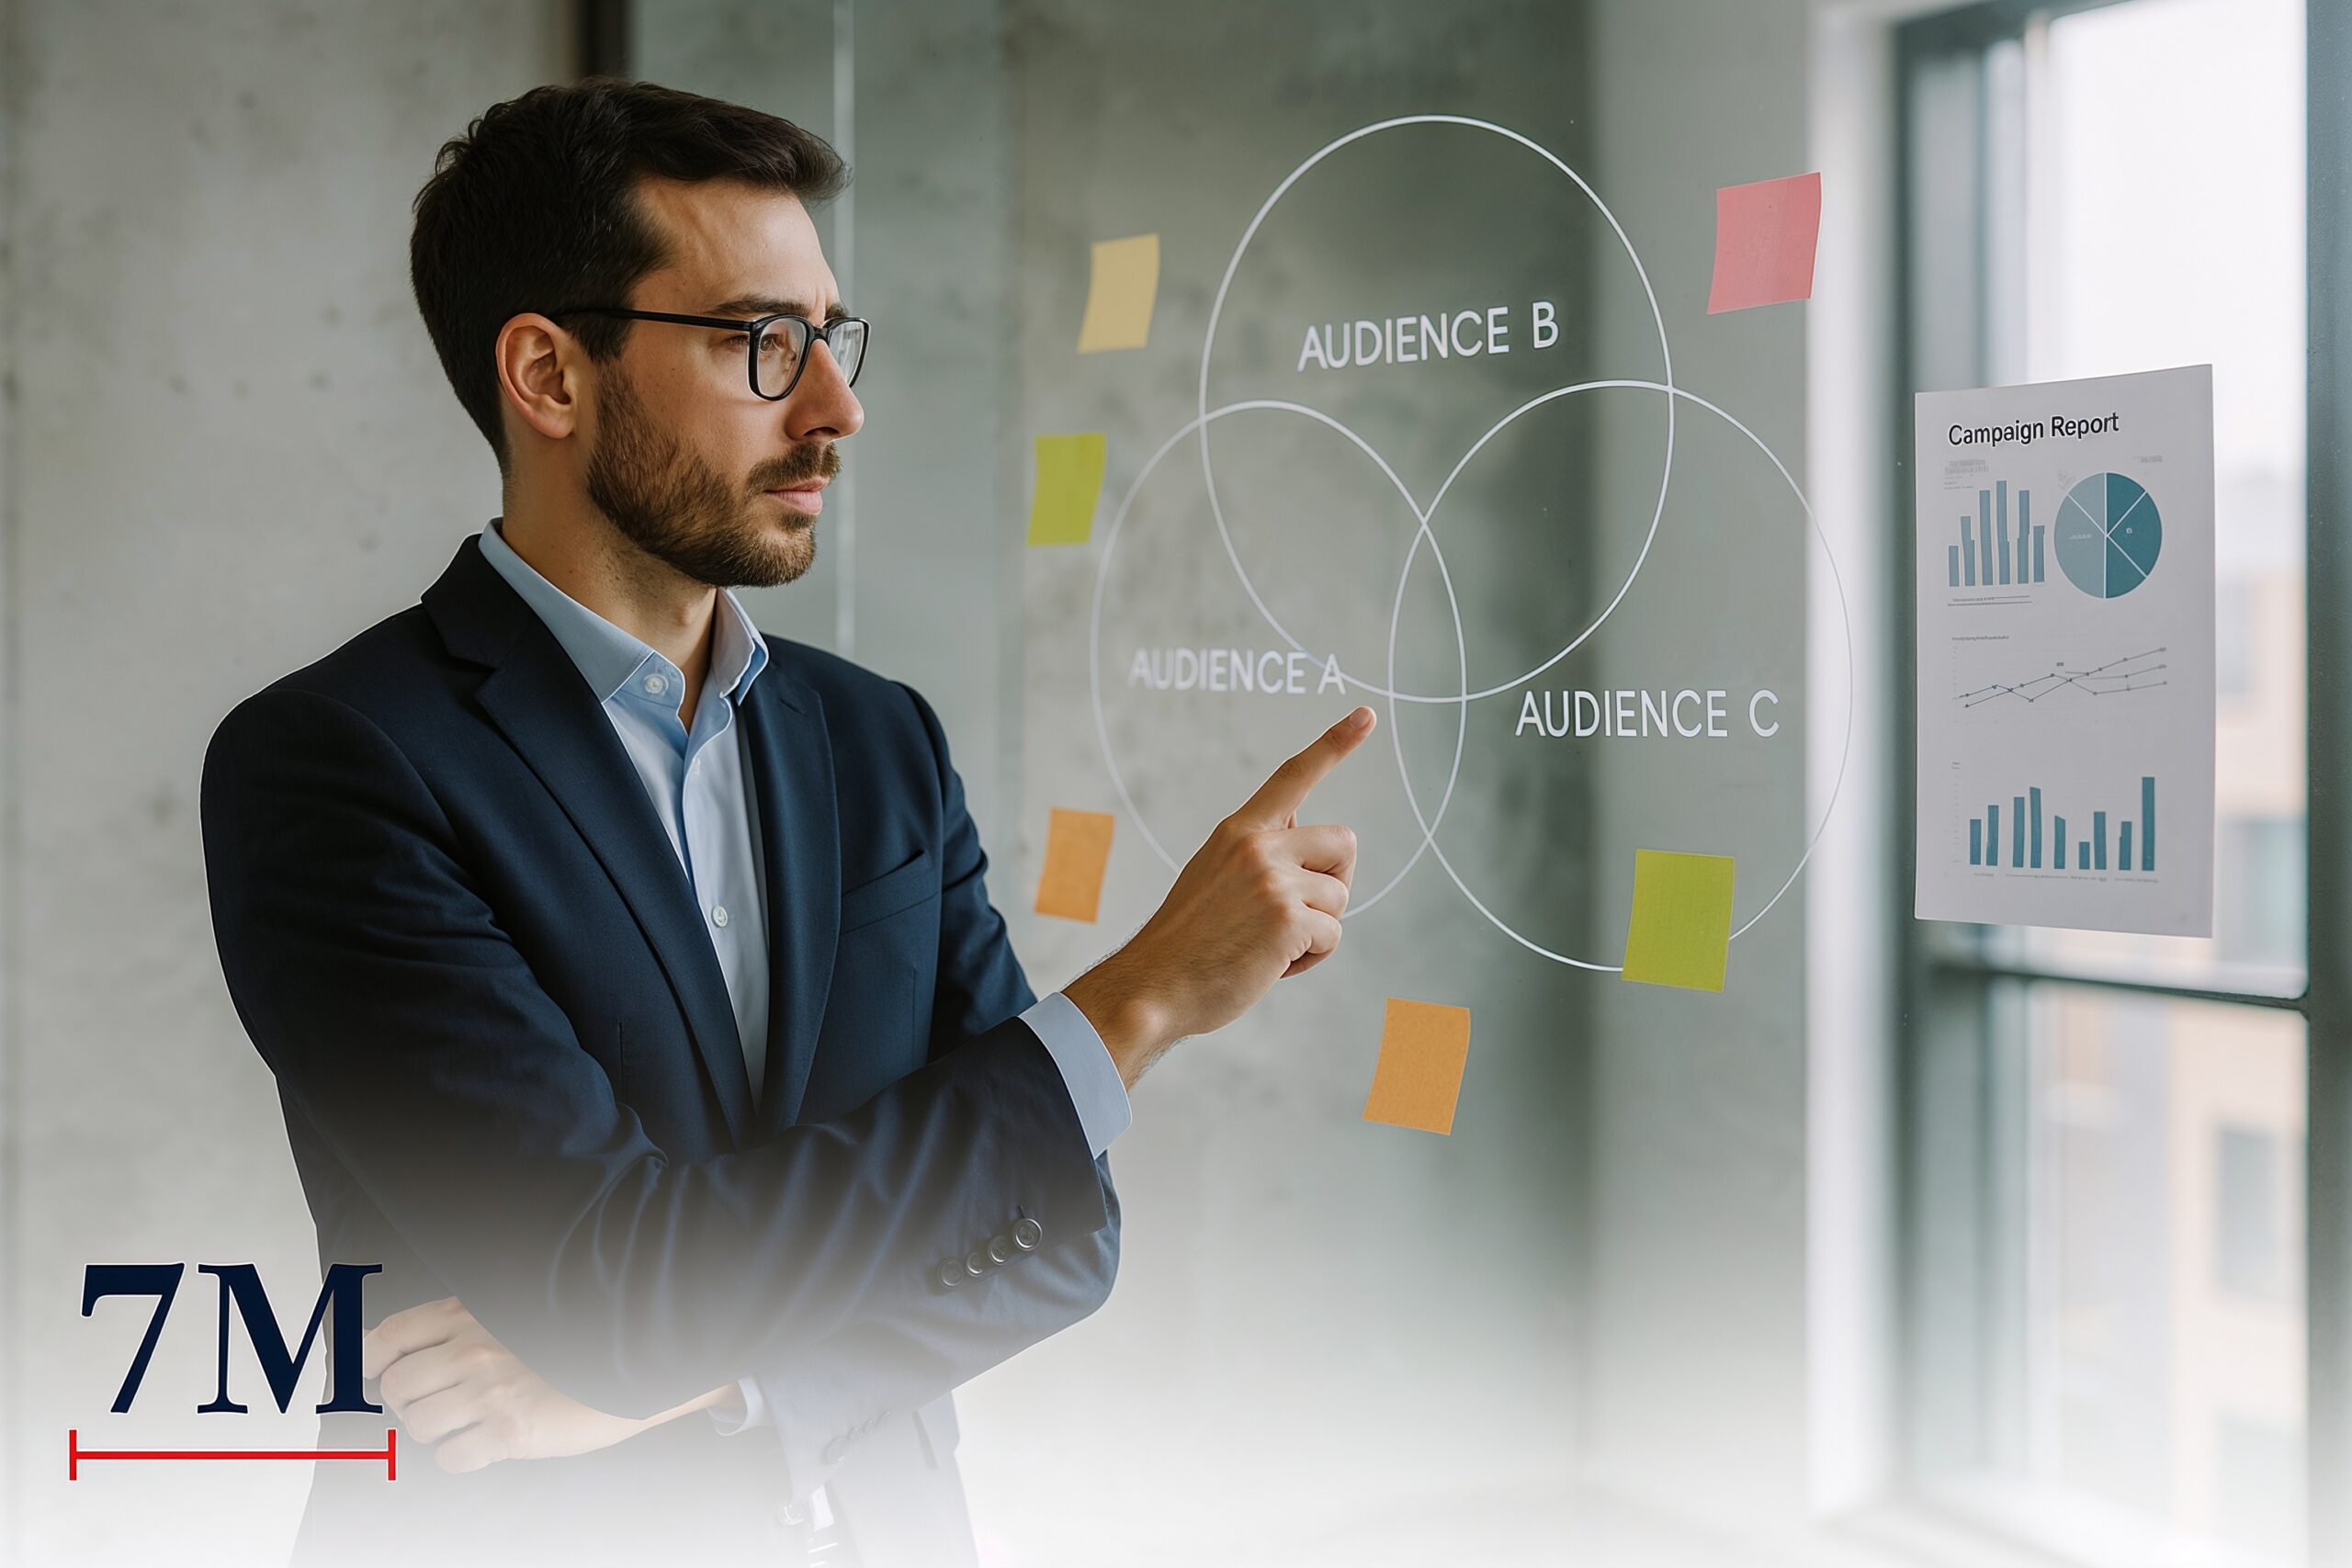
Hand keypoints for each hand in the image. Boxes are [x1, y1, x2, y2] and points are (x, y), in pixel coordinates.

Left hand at [362, 1296, 739, 1472]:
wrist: (637, 1356)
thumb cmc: (572, 1335)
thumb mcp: (512, 1309)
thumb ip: (461, 1322)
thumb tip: (394, 1344)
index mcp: (469, 1312)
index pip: (389, 1336)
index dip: (369, 1360)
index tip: (374, 1372)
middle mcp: (473, 1347)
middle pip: (396, 1386)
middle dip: (409, 1399)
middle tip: (439, 1399)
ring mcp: (490, 1389)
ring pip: (418, 1424)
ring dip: (435, 1428)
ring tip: (468, 1419)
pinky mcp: (510, 1430)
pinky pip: (450, 1457)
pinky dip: (460, 1455)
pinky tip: (486, 1440)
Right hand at [1066, 705, 1372, 1085]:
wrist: (1154, 986)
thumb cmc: (1188, 941)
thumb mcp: (1214, 875)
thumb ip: (1257, 851)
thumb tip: (1304, 831)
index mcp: (1239, 831)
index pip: (1293, 776)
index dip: (1335, 744)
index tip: (1367, 715)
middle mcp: (1258, 845)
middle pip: (1343, 844)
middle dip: (1333, 883)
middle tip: (1294, 914)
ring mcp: (1273, 880)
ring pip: (1340, 897)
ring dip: (1317, 929)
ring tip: (1269, 945)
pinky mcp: (1288, 918)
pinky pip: (1333, 934)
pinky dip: (1311, 957)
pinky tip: (1272, 964)